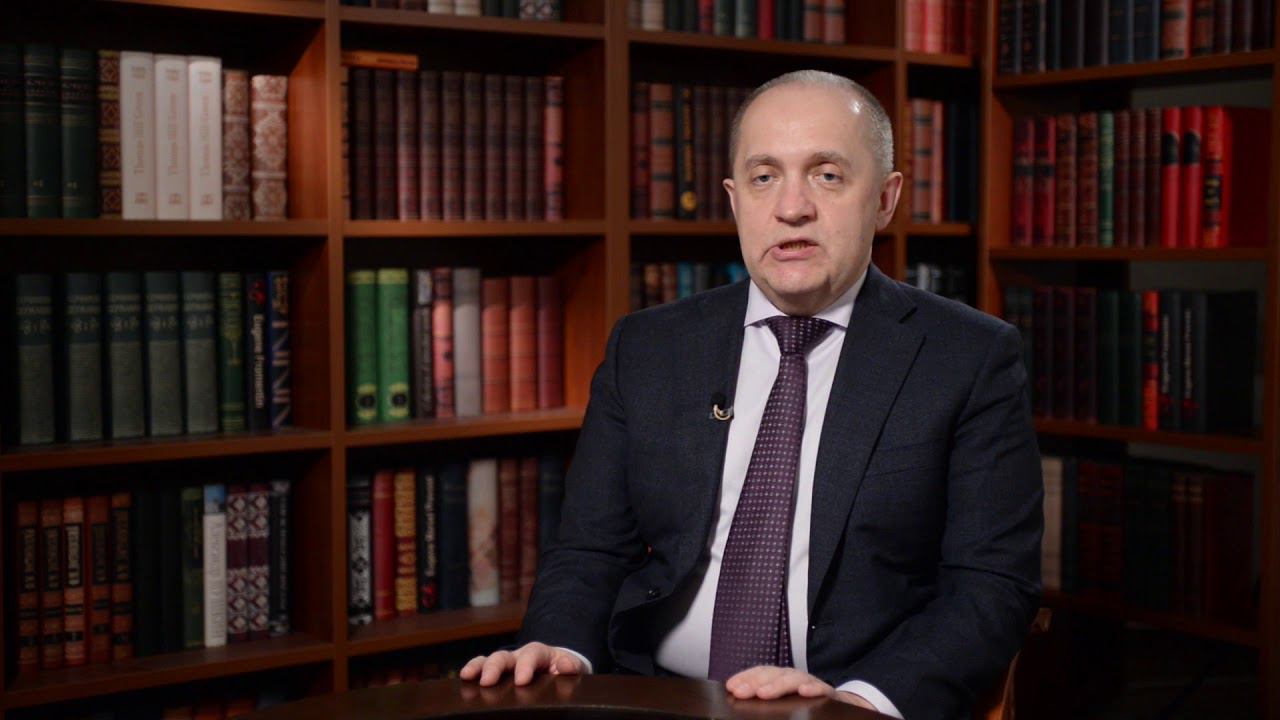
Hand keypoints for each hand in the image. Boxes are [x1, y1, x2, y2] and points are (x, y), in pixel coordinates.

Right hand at [458, 642, 585, 686]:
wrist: (556, 667)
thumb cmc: (562, 669)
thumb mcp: (571, 667)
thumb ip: (570, 666)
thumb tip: (565, 666)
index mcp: (539, 653)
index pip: (531, 655)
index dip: (525, 666)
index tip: (521, 680)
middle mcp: (518, 655)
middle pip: (504, 656)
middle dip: (495, 667)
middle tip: (487, 681)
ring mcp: (505, 663)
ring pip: (488, 660)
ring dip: (478, 666)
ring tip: (467, 675)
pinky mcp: (496, 672)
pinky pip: (481, 668)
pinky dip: (472, 670)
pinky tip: (463, 679)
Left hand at [725, 666, 874, 708]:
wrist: (846, 708)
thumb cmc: (808, 706)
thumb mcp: (785, 704)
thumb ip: (768, 700)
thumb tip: (739, 696)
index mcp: (783, 681)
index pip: (762, 673)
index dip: (746, 677)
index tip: (730, 686)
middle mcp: (796, 679)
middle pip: (774, 673)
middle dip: (755, 681)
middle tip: (740, 691)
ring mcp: (812, 684)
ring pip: (794, 678)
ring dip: (778, 684)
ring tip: (763, 693)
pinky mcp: (830, 694)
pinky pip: (822, 688)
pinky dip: (813, 688)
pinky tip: (803, 692)